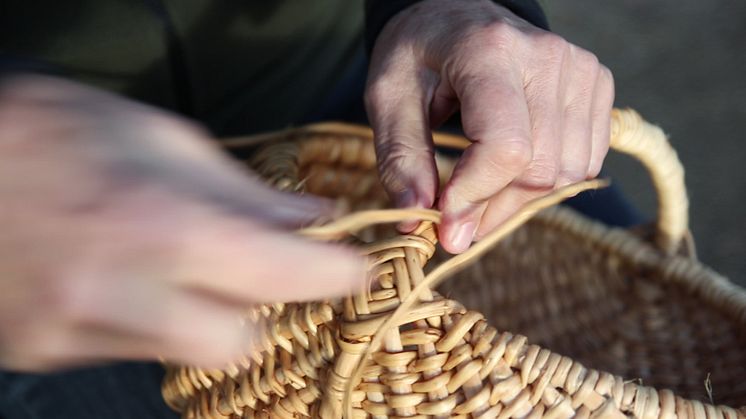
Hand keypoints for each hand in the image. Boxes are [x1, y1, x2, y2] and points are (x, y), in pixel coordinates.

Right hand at [0, 75, 364, 370]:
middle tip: (244, 258)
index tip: (353, 266)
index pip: (283, 274)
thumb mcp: (157, 137)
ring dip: (204, 313)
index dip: (333, 274)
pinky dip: (148, 319)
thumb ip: (244, 191)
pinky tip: (120, 275)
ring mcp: (74, 330)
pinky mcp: (44, 349)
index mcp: (160, 224)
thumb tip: (311, 219)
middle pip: (241, 337)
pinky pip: (130, 349)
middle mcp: (119, 291)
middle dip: (258, 302)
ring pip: (186, 352)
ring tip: (172, 261)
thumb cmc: (44, 129)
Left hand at [366, 0, 614, 252]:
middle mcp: (546, 57)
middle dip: (493, 211)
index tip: (443, 225)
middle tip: (456, 226)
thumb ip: (401, 157)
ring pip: (568, 174)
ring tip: (479, 199)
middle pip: (540, 170)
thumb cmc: (418, 54)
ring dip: (519, 204)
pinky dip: (547, 185)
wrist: (457, 15)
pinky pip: (584, 162)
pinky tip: (510, 175)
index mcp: (489, 52)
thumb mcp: (387, 97)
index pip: (506, 147)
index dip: (475, 198)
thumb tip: (416, 216)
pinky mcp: (596, 85)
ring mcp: (579, 70)